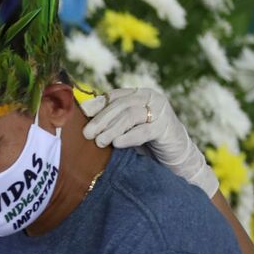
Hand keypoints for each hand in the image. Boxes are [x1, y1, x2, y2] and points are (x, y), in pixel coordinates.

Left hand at [82, 88, 219, 196]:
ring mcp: (161, 111)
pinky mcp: (167, 127)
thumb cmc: (145, 143)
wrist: (175, 158)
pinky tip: (117, 143)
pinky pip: (145, 131)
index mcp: (137, 95)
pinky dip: (129, 137)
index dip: (96, 104)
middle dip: (101, 119)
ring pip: (130, 115)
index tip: (81, 115)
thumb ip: (108, 122)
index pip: (113, 96)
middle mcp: (150, 98)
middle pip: (120, 105)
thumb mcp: (124, 129)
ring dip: (112, 128)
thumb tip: (79, 123)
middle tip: (87, 134)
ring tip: (99, 142)